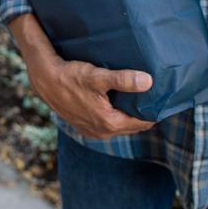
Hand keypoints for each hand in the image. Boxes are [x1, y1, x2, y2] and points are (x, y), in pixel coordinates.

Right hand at [8, 13, 154, 138]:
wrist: (45, 81)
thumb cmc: (71, 76)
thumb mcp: (98, 76)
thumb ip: (123, 80)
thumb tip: (148, 81)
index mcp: (109, 123)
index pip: (142, 123)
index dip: (153, 112)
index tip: (162, 101)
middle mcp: (102, 132)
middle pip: (131, 126)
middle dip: (142, 115)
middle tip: (152, 98)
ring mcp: (92, 132)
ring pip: (119, 126)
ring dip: (127, 116)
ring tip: (136, 100)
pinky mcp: (84, 127)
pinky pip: (107, 125)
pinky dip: (114, 117)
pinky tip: (115, 103)